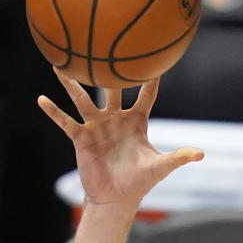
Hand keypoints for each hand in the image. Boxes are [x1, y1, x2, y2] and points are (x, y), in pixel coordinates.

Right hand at [37, 73, 202, 209]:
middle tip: (101, 43)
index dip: (150, 78)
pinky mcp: (82, 138)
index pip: (146, 94)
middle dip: (106, 69)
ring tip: (60, 64)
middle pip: (110, 88)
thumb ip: (178, 158)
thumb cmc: (139, 182)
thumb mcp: (160, 167)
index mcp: (137, 121)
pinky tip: (41, 99)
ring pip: (83, 99)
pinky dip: (54, 111)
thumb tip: (201, 154)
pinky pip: (66, 122)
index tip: (154, 57)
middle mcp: (115, 118)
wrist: (116, 199)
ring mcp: (97, 126)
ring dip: (71, 83)